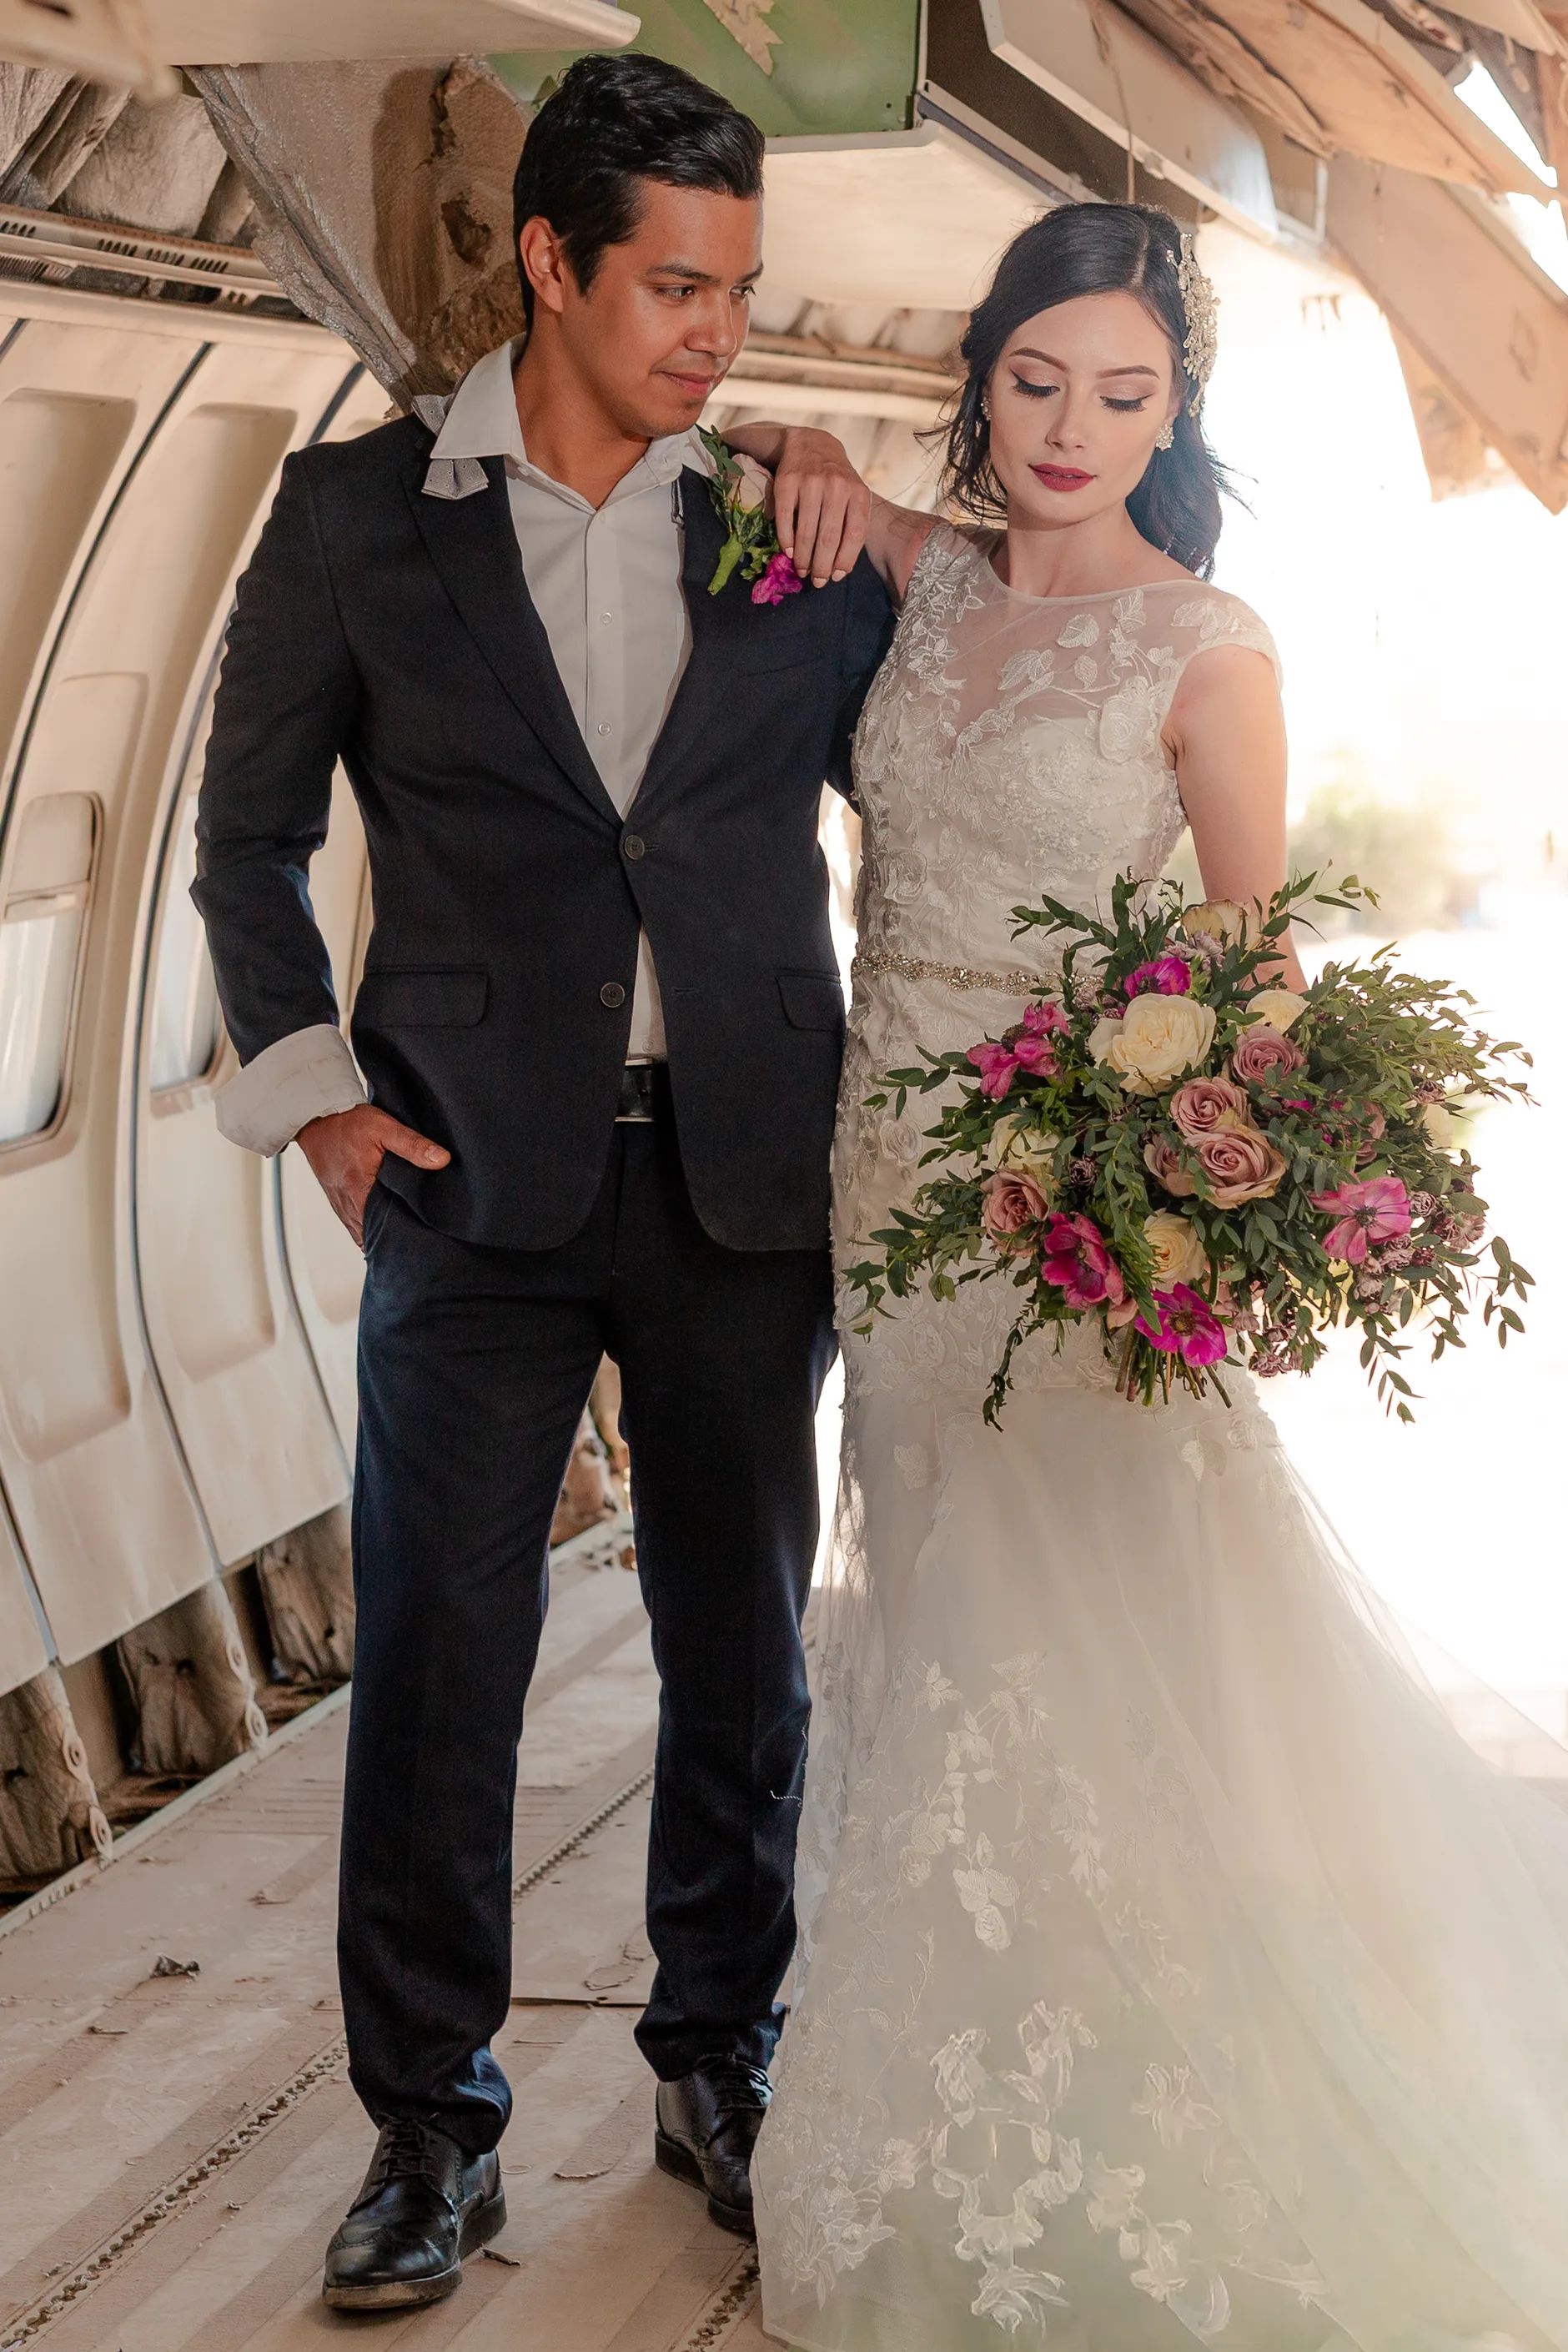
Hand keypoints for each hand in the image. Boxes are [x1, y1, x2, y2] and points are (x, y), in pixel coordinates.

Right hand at [294, 1105, 449, 1246]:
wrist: (316, 1114)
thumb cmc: (348, 1122)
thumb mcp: (385, 1127)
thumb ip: (414, 1145)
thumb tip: (442, 1160)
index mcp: (358, 1189)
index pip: (381, 1226)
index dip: (399, 1234)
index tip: (417, 1236)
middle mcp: (346, 1201)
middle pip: (369, 1232)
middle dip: (389, 1237)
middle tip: (413, 1239)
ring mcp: (338, 1201)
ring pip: (358, 1230)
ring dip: (375, 1234)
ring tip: (398, 1237)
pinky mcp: (334, 1197)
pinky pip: (349, 1222)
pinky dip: (363, 1227)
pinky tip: (376, 1228)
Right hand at [772, 427, 870, 588]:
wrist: (812, 444)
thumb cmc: (836, 479)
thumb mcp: (853, 495)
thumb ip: (852, 525)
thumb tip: (842, 569)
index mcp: (858, 492)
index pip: (855, 534)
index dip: (845, 560)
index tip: (836, 577)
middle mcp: (836, 486)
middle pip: (829, 537)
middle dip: (822, 566)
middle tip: (817, 582)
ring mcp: (811, 482)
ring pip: (806, 531)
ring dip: (803, 558)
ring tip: (802, 571)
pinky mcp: (787, 482)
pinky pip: (785, 519)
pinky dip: (786, 540)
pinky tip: (789, 553)